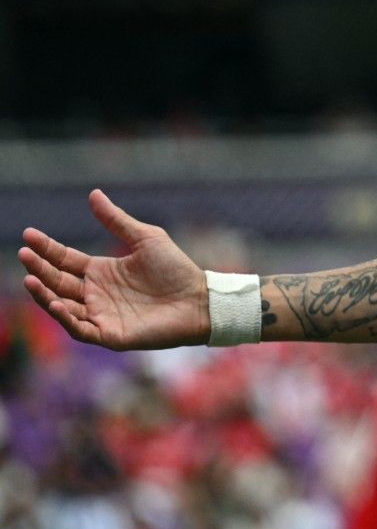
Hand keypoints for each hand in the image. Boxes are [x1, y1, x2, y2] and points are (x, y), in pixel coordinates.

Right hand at [17, 190, 210, 350]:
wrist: (200, 299)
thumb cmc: (176, 269)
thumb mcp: (145, 238)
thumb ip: (117, 221)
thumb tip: (93, 194)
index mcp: (100, 271)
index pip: (64, 260)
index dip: (45, 249)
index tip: (28, 235)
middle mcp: (95, 294)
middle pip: (58, 282)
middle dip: (39, 269)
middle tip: (23, 254)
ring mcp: (101, 315)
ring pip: (62, 307)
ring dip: (44, 295)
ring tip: (30, 280)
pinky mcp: (110, 334)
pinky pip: (81, 329)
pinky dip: (66, 318)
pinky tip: (56, 303)